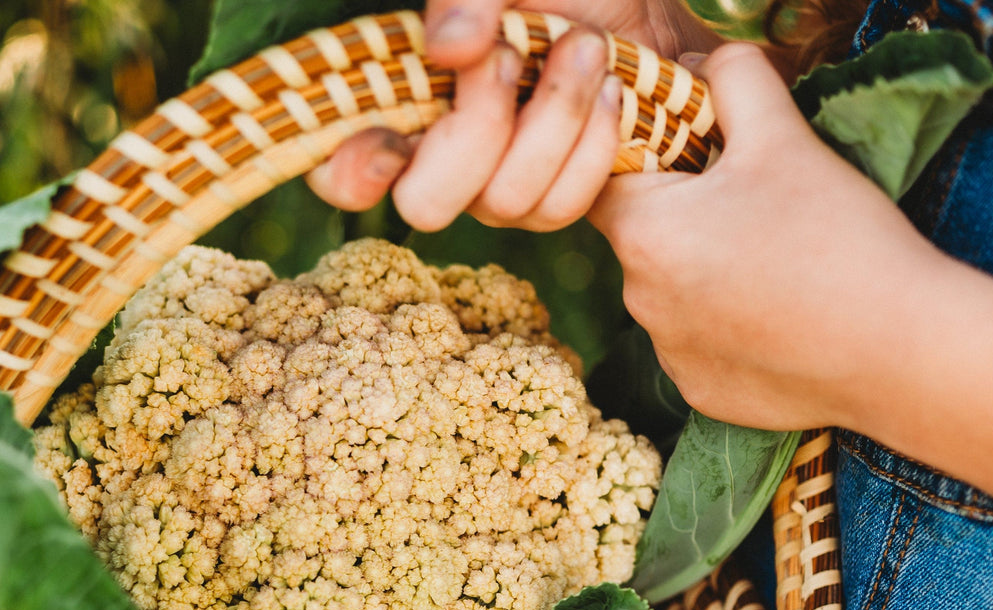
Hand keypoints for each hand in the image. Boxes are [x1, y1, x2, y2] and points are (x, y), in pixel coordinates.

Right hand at [306, 0, 718, 231]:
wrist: (648, 14)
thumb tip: (450, 49)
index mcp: (405, 101)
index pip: (344, 170)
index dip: (353, 174)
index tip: (389, 146)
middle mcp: (441, 160)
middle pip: (425, 204)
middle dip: (475, 131)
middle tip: (507, 54)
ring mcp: (496, 190)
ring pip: (504, 203)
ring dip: (553, 119)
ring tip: (587, 47)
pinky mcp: (551, 203)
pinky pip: (559, 208)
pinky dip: (591, 146)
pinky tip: (611, 92)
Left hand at [589, 41, 941, 431]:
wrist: (895, 353)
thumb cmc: (836, 237)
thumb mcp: (783, 136)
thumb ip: (734, 80)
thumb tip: (703, 65)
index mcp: (643, 234)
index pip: (606, 180)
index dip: (648, 157)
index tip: (699, 152)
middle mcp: (639, 303)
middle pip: (645, 239)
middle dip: (686, 216)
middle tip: (757, 206)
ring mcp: (669, 355)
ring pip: (675, 294)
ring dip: (709, 274)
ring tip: (781, 264)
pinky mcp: (701, 393)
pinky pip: (703, 344)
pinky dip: (732, 328)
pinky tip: (785, 316)